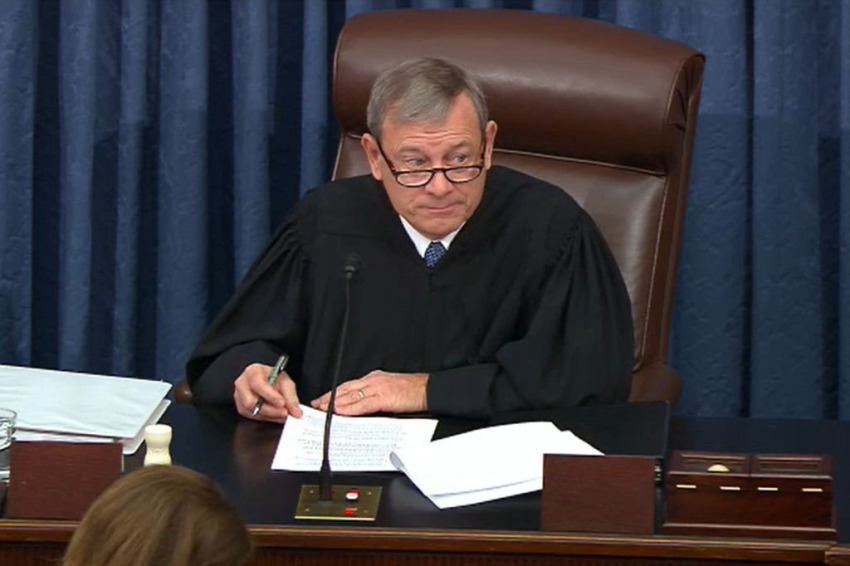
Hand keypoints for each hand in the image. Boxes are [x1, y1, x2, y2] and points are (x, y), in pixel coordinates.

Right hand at [233, 363, 301, 422]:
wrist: (266, 381)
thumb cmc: (274, 379)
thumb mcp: (285, 382)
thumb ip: (291, 396)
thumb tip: (296, 412)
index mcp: (252, 372)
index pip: (257, 384)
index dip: (270, 395)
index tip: (282, 403)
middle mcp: (242, 384)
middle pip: (250, 401)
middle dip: (270, 410)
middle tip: (285, 413)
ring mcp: (239, 397)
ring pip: (251, 412)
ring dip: (270, 416)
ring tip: (283, 415)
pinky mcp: (241, 408)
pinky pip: (252, 418)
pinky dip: (266, 418)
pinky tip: (276, 416)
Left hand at [310, 370, 427, 415]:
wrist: (428, 390)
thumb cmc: (413, 391)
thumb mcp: (389, 390)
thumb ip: (374, 396)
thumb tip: (360, 407)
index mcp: (374, 379)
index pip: (349, 386)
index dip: (334, 394)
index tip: (323, 400)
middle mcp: (373, 381)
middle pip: (345, 390)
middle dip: (328, 398)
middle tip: (315, 406)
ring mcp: (378, 388)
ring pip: (351, 396)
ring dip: (335, 404)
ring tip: (322, 410)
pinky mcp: (384, 398)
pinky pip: (363, 404)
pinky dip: (350, 408)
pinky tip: (341, 412)